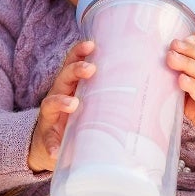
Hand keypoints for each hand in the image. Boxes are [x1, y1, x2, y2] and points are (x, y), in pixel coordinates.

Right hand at [28, 40, 95, 172]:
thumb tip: (148, 86)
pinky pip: (47, 142)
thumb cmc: (76, 121)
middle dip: (75, 70)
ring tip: (73, 105)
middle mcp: (57, 96)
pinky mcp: (46, 139)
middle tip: (90, 69)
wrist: (47, 147)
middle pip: (63, 78)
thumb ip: (107, 97)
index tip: (91, 44)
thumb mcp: (89, 105)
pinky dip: (51, 145)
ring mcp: (50, 118)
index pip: (72, 64)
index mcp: (70, 87)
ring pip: (50, 104)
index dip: (79, 52)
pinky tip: (55, 151)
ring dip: (61, 102)